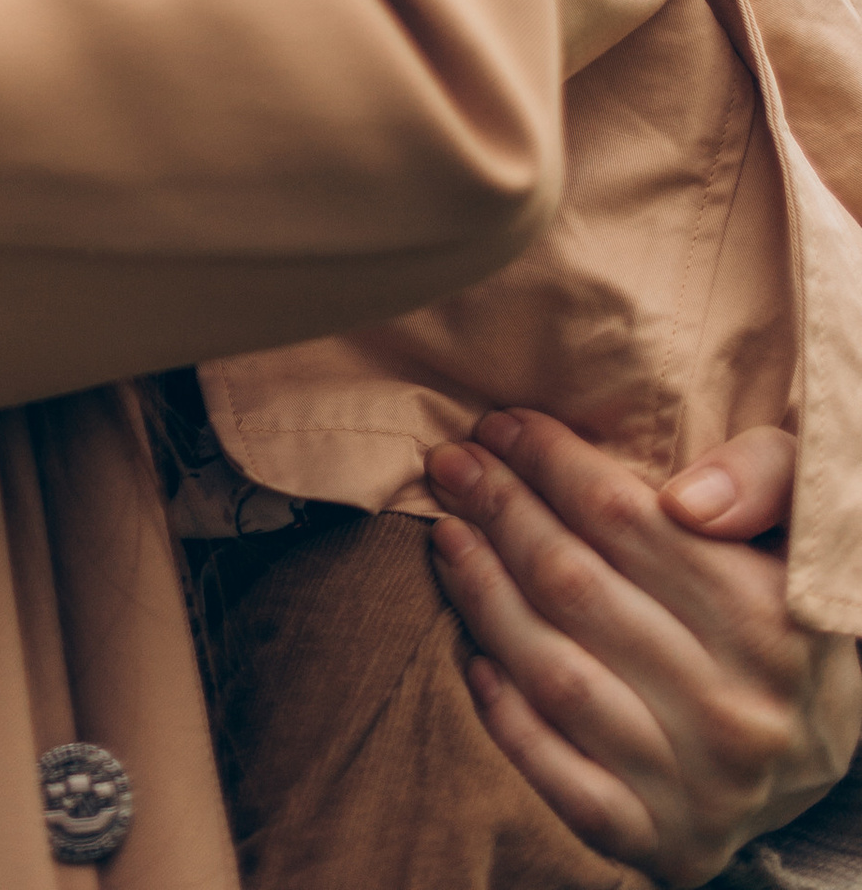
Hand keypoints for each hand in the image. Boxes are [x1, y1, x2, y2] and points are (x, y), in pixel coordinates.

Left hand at [429, 412, 860, 884]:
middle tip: (454, 464)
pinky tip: (474, 656)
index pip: (625, 518)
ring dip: (483, 594)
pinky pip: (560, 779)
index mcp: (773, 622)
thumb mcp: (803, 526)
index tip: (501, 424)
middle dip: (500, 509)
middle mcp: (738, 713)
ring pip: (554, 673)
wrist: (821, 747)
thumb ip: (763, 476)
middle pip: (574, 586)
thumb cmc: (788, 609)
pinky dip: (507, 716)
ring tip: (448, 536)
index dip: (550, 461)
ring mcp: (699, 788)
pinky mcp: (664, 844)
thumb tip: (682, 498)